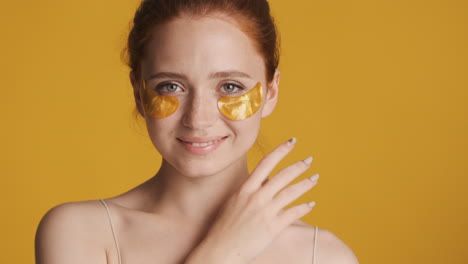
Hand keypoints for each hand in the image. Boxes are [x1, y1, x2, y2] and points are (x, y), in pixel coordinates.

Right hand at [193, 138, 318, 263]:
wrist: (221, 249)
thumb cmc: (224, 227)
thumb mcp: (234, 202)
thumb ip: (249, 190)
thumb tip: (263, 180)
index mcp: (245, 189)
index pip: (266, 163)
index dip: (280, 151)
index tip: (291, 142)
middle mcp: (256, 197)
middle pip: (283, 176)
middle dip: (298, 166)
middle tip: (309, 160)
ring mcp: (265, 212)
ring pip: (291, 192)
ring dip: (306, 184)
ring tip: (315, 178)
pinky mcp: (273, 227)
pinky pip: (293, 213)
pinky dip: (304, 207)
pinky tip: (312, 204)